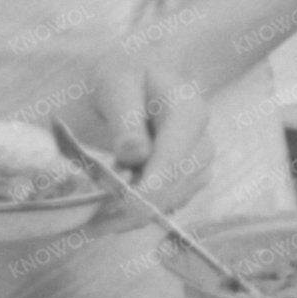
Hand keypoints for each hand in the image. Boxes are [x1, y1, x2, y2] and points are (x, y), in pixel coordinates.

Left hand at [69, 49, 215, 216]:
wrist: (125, 80)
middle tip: (95, 221)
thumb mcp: (114, 83)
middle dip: (139, 206)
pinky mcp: (185, 180)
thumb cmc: (118, 75)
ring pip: (173, 200)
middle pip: (177, 183)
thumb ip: (125, 116)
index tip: (122, 205)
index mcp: (188, 108)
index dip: (152, 185)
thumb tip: (135, 153)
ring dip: (136, 216)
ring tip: (95, 222)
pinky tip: (109, 217)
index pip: (175, 155)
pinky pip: (167, 204)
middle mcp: (201, 138)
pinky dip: (139, 214)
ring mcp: (197, 162)